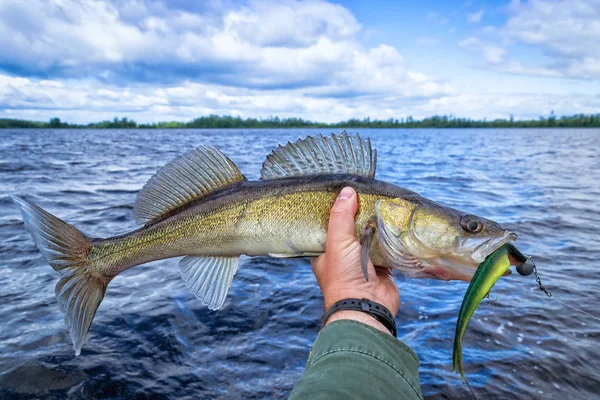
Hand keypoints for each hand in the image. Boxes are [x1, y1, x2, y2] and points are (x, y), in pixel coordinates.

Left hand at [311, 187, 399, 332]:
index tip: (344, 191)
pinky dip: (390, 238)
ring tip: (383, 203)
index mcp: (324, 251)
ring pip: (370, 237)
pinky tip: (395, 222)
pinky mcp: (381, 267)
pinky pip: (386, 248)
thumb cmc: (343, 276)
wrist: (367, 307)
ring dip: (377, 226)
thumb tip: (347, 191)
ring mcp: (362, 261)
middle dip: (359, 215)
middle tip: (367, 194)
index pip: (327, 224)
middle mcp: (342, 255)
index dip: (335, 209)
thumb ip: (341, 217)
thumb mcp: (337, 242)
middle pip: (351, 228)